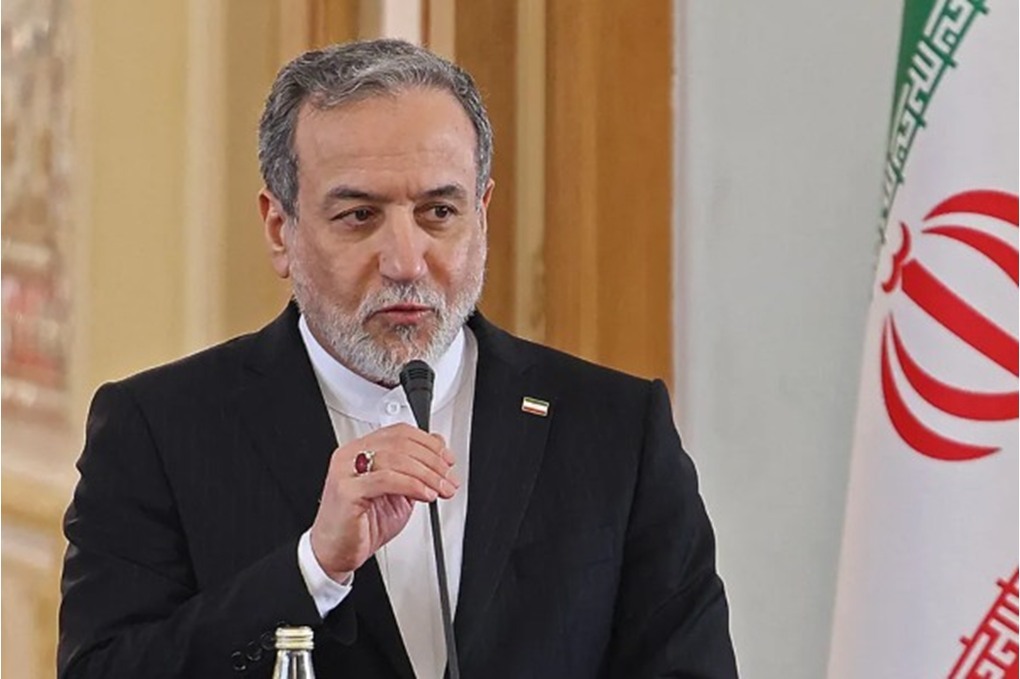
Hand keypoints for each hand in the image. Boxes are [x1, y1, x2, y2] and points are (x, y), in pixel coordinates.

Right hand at [309, 423, 458, 580]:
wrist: (336, 552)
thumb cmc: (363, 524)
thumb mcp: (398, 492)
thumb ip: (415, 469)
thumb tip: (438, 447)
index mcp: (361, 449)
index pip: (400, 432)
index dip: (429, 443)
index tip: (448, 460)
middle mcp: (351, 455)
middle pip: (400, 443)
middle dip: (433, 460)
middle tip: (449, 478)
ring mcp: (346, 471)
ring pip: (396, 458)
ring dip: (427, 474)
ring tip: (441, 489)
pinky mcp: (347, 491)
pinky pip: (386, 480)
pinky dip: (412, 485)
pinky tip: (425, 495)